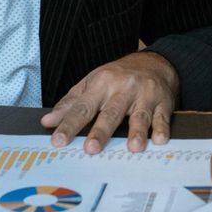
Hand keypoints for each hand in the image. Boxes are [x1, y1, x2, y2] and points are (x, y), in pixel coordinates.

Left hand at [42, 50, 179, 152]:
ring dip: (137, 131)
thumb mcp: (91, 84)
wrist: (153, 63)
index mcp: (101, 83)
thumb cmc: (118, 77)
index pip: (82, 107)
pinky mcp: (163, 101)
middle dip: (101, 131)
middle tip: (91, 148)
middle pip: (111, 112)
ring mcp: (144, 94)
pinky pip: (162, 116)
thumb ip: (70, 104)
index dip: (69, 125)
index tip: (58, 141)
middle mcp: (123, 88)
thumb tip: (48, 122)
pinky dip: (162, 128)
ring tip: (133, 147)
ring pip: (139, 115)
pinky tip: (160, 140)